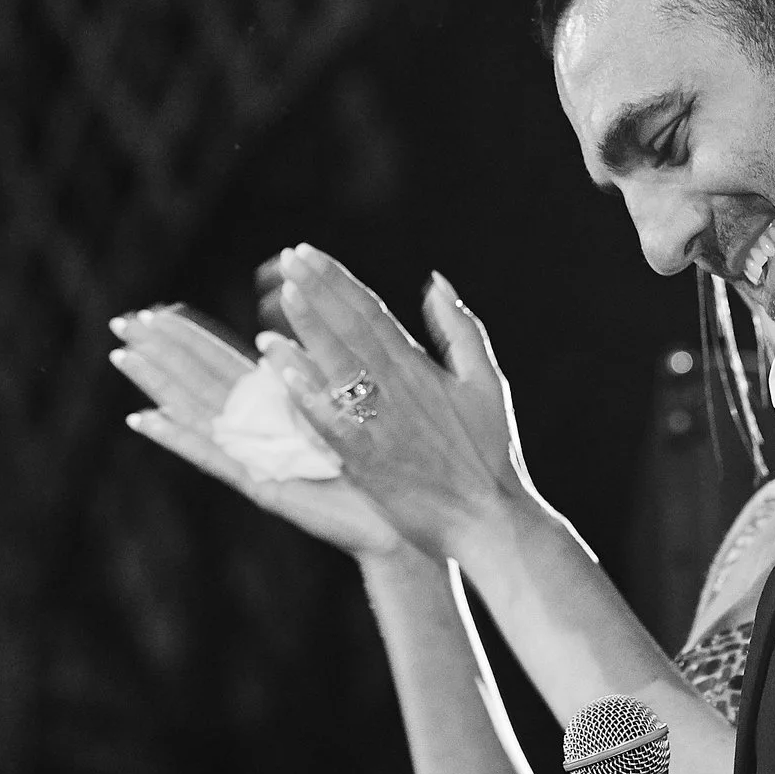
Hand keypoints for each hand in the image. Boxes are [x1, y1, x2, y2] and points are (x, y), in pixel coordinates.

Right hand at [109, 306, 405, 559]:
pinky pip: (211, 456)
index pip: (221, 362)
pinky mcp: (259, 485)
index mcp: (275, 407)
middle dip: (160, 351)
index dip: (188, 337)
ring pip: (195, 411)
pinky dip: (176, 438)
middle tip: (119, 322)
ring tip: (123, 357)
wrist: (389, 523)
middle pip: (197, 380)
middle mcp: (254, 430)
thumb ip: (307, 371)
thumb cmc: (372, 471)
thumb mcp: (338, 408)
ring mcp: (251, 457)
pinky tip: (144, 420)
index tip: (155, 308)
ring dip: (158, 384)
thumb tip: (278, 336)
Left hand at [258, 245, 540, 563]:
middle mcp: (399, 390)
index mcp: (421, 368)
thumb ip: (460, 330)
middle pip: (350, 330)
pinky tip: (282, 371)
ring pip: (338, 367)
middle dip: (317, 291)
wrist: (493, 519)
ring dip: (307, 331)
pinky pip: (331, 422)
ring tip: (281, 299)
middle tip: (288, 259)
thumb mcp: (487, 382)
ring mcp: (382, 425)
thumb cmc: (493, 453)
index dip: (336, 280)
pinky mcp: (368, 462)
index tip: (307, 254)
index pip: (370, 312)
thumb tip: (435, 281)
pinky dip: (308, 394)